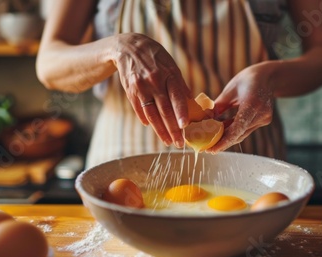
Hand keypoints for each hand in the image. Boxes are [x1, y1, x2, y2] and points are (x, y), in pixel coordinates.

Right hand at [113, 33, 190, 147]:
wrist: (129, 47)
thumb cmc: (156, 58)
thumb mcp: (171, 66)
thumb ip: (180, 85)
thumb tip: (191, 103)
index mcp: (168, 74)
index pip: (176, 97)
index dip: (181, 113)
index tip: (185, 127)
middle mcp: (154, 81)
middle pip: (164, 110)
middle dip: (172, 129)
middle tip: (179, 143)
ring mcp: (141, 87)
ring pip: (151, 114)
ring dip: (160, 130)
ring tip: (167, 141)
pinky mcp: (130, 91)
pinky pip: (139, 109)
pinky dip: (146, 120)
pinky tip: (152, 128)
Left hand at [206, 64, 273, 152]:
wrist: (268, 77)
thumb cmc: (247, 79)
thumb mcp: (229, 90)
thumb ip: (218, 106)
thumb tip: (205, 120)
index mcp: (252, 103)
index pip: (238, 127)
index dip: (224, 141)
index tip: (212, 149)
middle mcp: (261, 113)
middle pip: (239, 134)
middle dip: (223, 142)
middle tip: (207, 149)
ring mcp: (264, 118)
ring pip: (242, 134)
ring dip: (227, 138)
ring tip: (212, 142)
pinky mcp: (264, 121)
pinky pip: (246, 129)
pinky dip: (234, 131)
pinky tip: (223, 132)